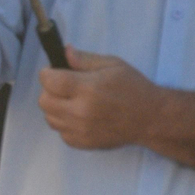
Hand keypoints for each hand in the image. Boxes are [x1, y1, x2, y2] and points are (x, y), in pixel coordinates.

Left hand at [38, 48, 161, 149]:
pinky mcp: (83, 143)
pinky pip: (60, 132)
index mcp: (88, 89)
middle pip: (44, 101)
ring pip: (49, 118)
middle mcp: (81, 112)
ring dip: (56, 107)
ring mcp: (81, 130)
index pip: (49, 81)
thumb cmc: (133, 88)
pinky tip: (79, 116)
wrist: (151, 119)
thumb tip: (64, 51)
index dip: (48, 73)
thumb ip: (84, 59)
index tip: (55, 71)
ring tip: (73, 101)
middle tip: (64, 86)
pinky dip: (65, 123)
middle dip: (50, 90)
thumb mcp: (112, 64)